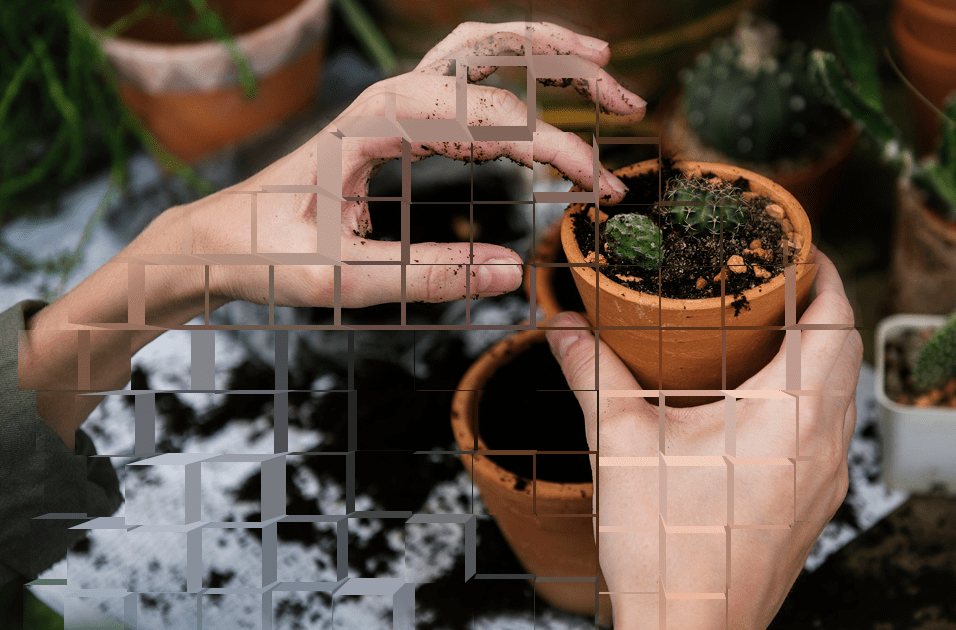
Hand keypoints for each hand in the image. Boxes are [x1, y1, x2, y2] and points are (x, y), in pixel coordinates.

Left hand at [182, 21, 645, 308]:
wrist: (220, 236)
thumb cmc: (269, 253)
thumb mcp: (342, 279)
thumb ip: (426, 276)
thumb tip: (512, 275)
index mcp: (377, 122)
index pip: (486, 117)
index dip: (552, 146)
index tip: (598, 184)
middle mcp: (389, 96)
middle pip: (492, 50)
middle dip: (566, 66)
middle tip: (627, 98)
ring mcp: (394, 101)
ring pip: (481, 50)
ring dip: (546, 53)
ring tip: (605, 68)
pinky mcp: (397, 119)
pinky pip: (466, 80)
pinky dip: (515, 77)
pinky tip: (546, 103)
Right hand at [545, 250, 861, 628]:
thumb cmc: (663, 546)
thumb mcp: (619, 444)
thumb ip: (592, 372)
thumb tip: (561, 323)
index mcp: (790, 413)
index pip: (834, 320)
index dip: (824, 274)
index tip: (798, 247)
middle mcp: (824, 443)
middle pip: (847, 350)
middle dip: (822, 306)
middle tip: (778, 280)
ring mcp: (826, 478)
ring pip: (844, 392)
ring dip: (821, 352)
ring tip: (771, 332)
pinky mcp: (816, 504)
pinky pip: (831, 430)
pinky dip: (813, 396)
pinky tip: (764, 401)